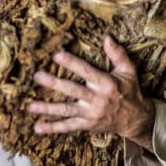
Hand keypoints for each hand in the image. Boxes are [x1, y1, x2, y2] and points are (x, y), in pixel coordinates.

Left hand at [29, 35, 153, 147]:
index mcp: (107, 84)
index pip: (86, 72)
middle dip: (54, 83)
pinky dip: (53, 128)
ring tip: (30, 105)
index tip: (56, 55)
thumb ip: (118, 54)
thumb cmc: (130, 91)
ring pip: (66, 110)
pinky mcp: (86, 125)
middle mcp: (97, 100)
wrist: (135, 119)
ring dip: (47, 108)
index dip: (71, 63)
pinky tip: (38, 127)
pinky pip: (68, 127)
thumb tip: (107, 37)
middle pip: (72, 90)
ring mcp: (90, 114)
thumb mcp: (129, 71)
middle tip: (37, 76)